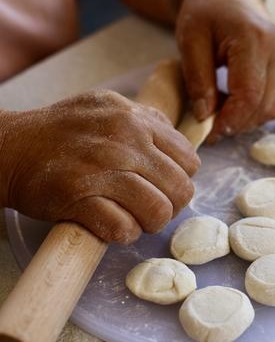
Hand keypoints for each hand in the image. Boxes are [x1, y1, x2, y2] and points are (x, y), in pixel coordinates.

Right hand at [0, 90, 199, 243]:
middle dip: (171, 206)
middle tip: (151, 208)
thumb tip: (179, 141)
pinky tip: (112, 225)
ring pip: (158, 211)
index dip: (180, 178)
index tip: (163, 185)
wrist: (8, 147)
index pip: (189, 160)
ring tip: (134, 219)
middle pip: (180, 189)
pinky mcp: (78, 198)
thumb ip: (146, 121)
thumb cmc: (62, 132)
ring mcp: (101, 170)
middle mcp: (124, 141)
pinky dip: (123, 233)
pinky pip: (123, 228)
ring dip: (149, 223)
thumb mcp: (108, 108)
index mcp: (135, 119)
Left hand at [176, 0, 274, 141]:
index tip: (209, 132)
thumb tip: (205, 116)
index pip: (249, 94)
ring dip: (247, 119)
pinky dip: (255, 109)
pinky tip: (234, 103)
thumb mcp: (190, 39)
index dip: (231, 120)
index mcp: (253, 39)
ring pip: (273, 108)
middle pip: (265, 105)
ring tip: (221, 112)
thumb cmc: (206, 11)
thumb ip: (197, 78)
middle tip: (211, 126)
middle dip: (238, 123)